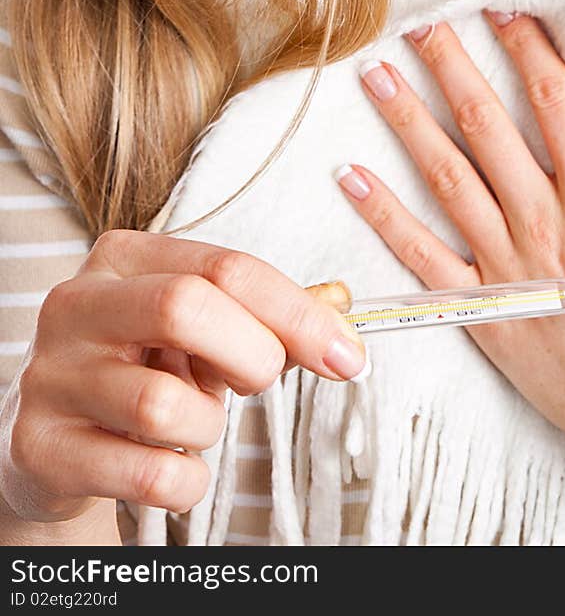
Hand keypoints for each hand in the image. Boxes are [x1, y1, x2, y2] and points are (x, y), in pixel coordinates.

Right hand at [0, 231, 364, 526]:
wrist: (54, 439)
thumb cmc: (141, 369)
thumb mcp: (199, 328)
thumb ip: (267, 318)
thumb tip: (341, 322)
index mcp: (122, 258)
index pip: (226, 267)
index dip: (297, 313)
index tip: (347, 355)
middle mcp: (78, 305)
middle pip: (185, 308)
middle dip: (251, 355)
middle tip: (258, 381)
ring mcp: (53, 377)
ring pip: (164, 404)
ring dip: (207, 427)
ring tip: (192, 423)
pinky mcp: (41, 448)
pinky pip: (149, 475)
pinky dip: (186, 482)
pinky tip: (172, 467)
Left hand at [338, 10, 564, 486]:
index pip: (554, 100)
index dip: (527, 46)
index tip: (502, 7)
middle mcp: (542, 224)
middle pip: (486, 126)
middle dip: (451, 67)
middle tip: (418, 20)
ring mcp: (505, 270)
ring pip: (444, 178)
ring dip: (406, 122)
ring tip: (374, 75)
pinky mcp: (482, 314)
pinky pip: (420, 257)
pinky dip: (382, 214)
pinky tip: (351, 176)